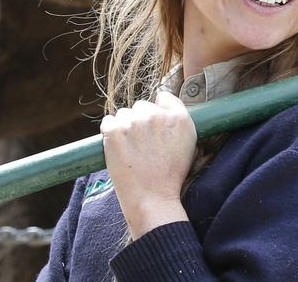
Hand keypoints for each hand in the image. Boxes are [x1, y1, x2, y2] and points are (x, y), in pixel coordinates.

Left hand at [101, 88, 197, 237]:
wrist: (152, 199)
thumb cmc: (171, 175)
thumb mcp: (189, 143)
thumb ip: (179, 120)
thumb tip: (163, 103)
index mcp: (179, 117)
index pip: (163, 97)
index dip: (158, 111)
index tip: (155, 126)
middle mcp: (157, 115)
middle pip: (142, 106)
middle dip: (141, 120)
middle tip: (142, 144)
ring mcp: (134, 122)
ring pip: (124, 114)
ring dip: (125, 126)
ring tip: (130, 150)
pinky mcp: (114, 131)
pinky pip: (108, 121)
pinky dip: (109, 132)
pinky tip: (117, 148)